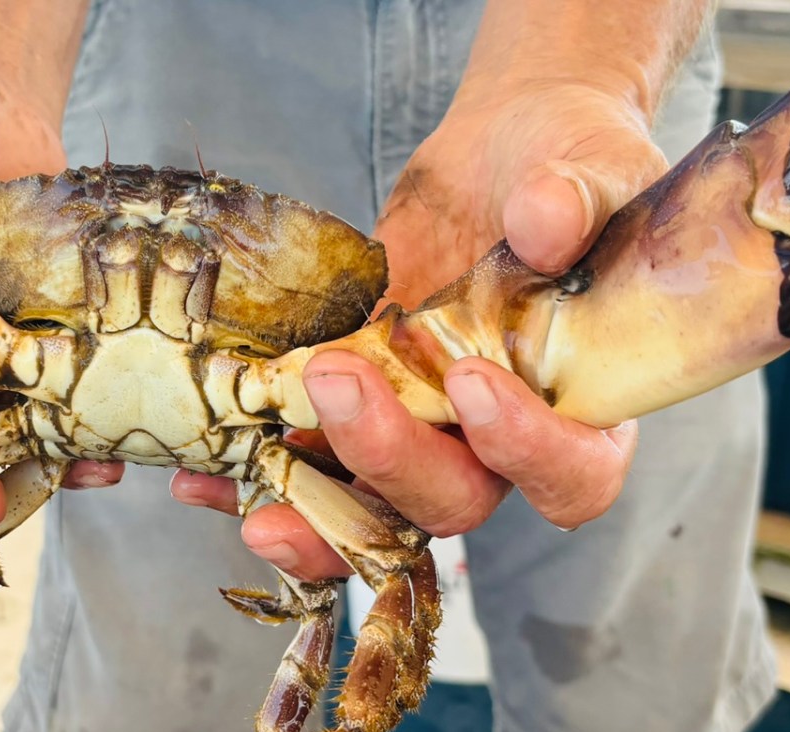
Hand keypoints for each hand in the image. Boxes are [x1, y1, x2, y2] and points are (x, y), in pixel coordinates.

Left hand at [174, 82, 653, 578]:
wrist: (498, 156)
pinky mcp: (358, 410)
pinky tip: (202, 475)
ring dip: (312, 516)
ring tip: (251, 503)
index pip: (573, 471)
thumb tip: (545, 221)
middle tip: (337, 379)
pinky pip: (308, 468)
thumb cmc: (566, 166)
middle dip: (389, 456)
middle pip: (452, 500)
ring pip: (371, 511)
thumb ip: (576, 198)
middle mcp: (500, 441)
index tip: (473, 382)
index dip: (526, 450)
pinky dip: (253, 478)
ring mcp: (423, 431)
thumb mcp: (587, 164)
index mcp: (583, 402)